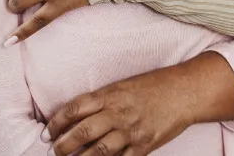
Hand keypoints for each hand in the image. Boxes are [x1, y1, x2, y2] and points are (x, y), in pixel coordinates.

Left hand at [46, 65, 194, 155]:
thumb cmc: (153, 86)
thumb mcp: (123, 85)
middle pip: (83, 132)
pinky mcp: (144, 146)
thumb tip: (77, 116)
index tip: (49, 130)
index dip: (57, 121)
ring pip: (98, 152)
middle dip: (63, 145)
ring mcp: (131, 131)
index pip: (75, 108)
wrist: (184, 91)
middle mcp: (118, 113)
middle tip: (55, 150)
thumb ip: (102, 99)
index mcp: (110, 94)